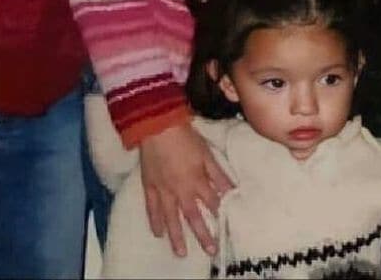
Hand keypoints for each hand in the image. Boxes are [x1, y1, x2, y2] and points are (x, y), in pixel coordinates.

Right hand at [139, 122, 233, 257]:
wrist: (159, 127)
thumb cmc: (187, 138)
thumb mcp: (207, 154)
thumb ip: (218, 174)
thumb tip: (231, 190)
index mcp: (197, 180)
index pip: (212, 202)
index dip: (220, 213)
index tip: (227, 226)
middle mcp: (180, 190)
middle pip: (193, 217)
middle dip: (203, 235)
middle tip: (211, 251)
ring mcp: (163, 191)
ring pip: (171, 219)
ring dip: (177, 237)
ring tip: (182, 253)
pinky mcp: (149, 187)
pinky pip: (151, 209)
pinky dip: (155, 222)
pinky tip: (158, 233)